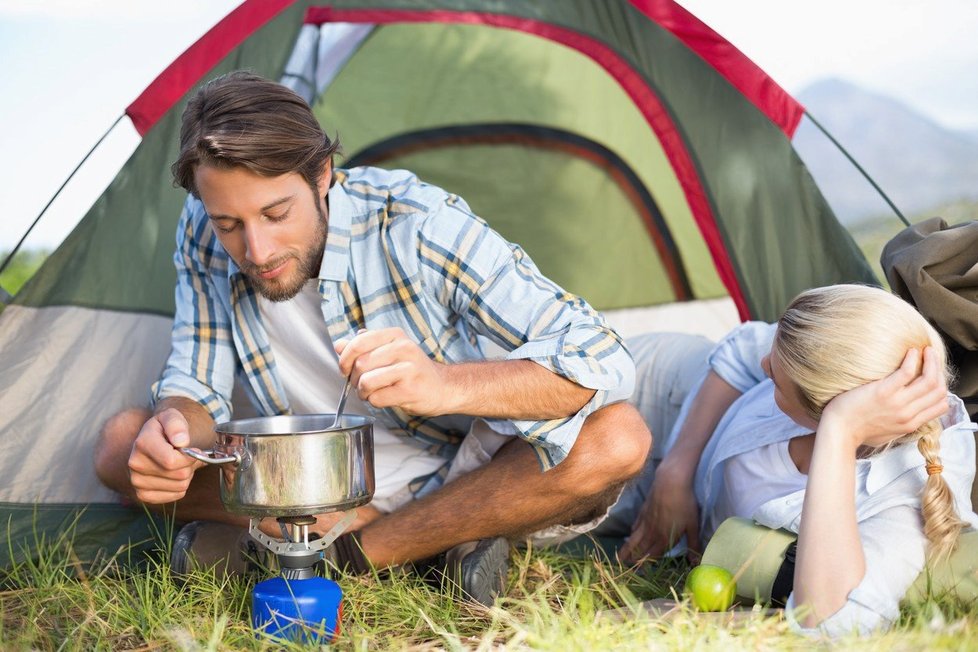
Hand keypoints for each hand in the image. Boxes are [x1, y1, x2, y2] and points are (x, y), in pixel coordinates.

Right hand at [127, 408, 202, 503]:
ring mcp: (137, 482)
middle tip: (188, 456)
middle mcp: (136, 465)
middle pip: (179, 474)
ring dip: (187, 475)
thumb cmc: (164, 429)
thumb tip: (181, 441)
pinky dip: (181, 486)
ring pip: (180, 486)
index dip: (190, 457)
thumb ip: (176, 424)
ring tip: (180, 463)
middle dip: (191, 465)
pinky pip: (176, 495)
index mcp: (142, 444)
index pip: (172, 461)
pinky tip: (175, 474)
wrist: (150, 441)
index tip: (194, 449)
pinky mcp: (144, 495)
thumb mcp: (171, 416)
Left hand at [336, 327, 453, 415]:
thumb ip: (363, 346)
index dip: (345, 358)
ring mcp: (408, 369)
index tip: (345, 369)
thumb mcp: (389, 351)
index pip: (358, 342)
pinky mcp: (410, 390)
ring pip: (366, 382)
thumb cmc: (413, 370)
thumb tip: (339, 345)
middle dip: (355, 379)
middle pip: (360, 364)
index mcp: (395, 335)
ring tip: (371, 393)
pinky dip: (375, 401)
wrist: (443, 387)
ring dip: (363, 392)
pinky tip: (384, 398)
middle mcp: (403, 348)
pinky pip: (377, 398)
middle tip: (362, 384)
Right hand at [619, 462, 700, 562]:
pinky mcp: (643, 511)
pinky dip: (632, 531)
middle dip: (632, 559)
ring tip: (619, 556)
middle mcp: (652, 532)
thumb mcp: (693, 525)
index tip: (638, 573)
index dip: (645, 564)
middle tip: (622, 567)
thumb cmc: (685, 503)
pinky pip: (636, 524)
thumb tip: (696, 563)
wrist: (671, 482)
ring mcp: (646, 521)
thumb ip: (694, 545)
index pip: (652, 555)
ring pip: (635, 538)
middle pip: (640, 548)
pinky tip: (630, 534)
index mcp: (664, 537)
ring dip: (627, 548)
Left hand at [820, 346, 948, 448]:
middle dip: (939, 371)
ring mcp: (897, 403)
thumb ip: (899, 425)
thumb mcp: (886, 434)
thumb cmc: (855, 431)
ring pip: (929, 380)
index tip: (934, 375)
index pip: (941, 405)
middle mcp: (908, 414)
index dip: (942, 388)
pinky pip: (907, 372)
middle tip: (932, 357)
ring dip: (931, 361)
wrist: (838, 431)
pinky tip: (911, 351)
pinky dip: (912, 359)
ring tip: (926, 350)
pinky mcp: (883, 392)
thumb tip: (906, 417)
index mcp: (910, 425)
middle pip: (939, 391)